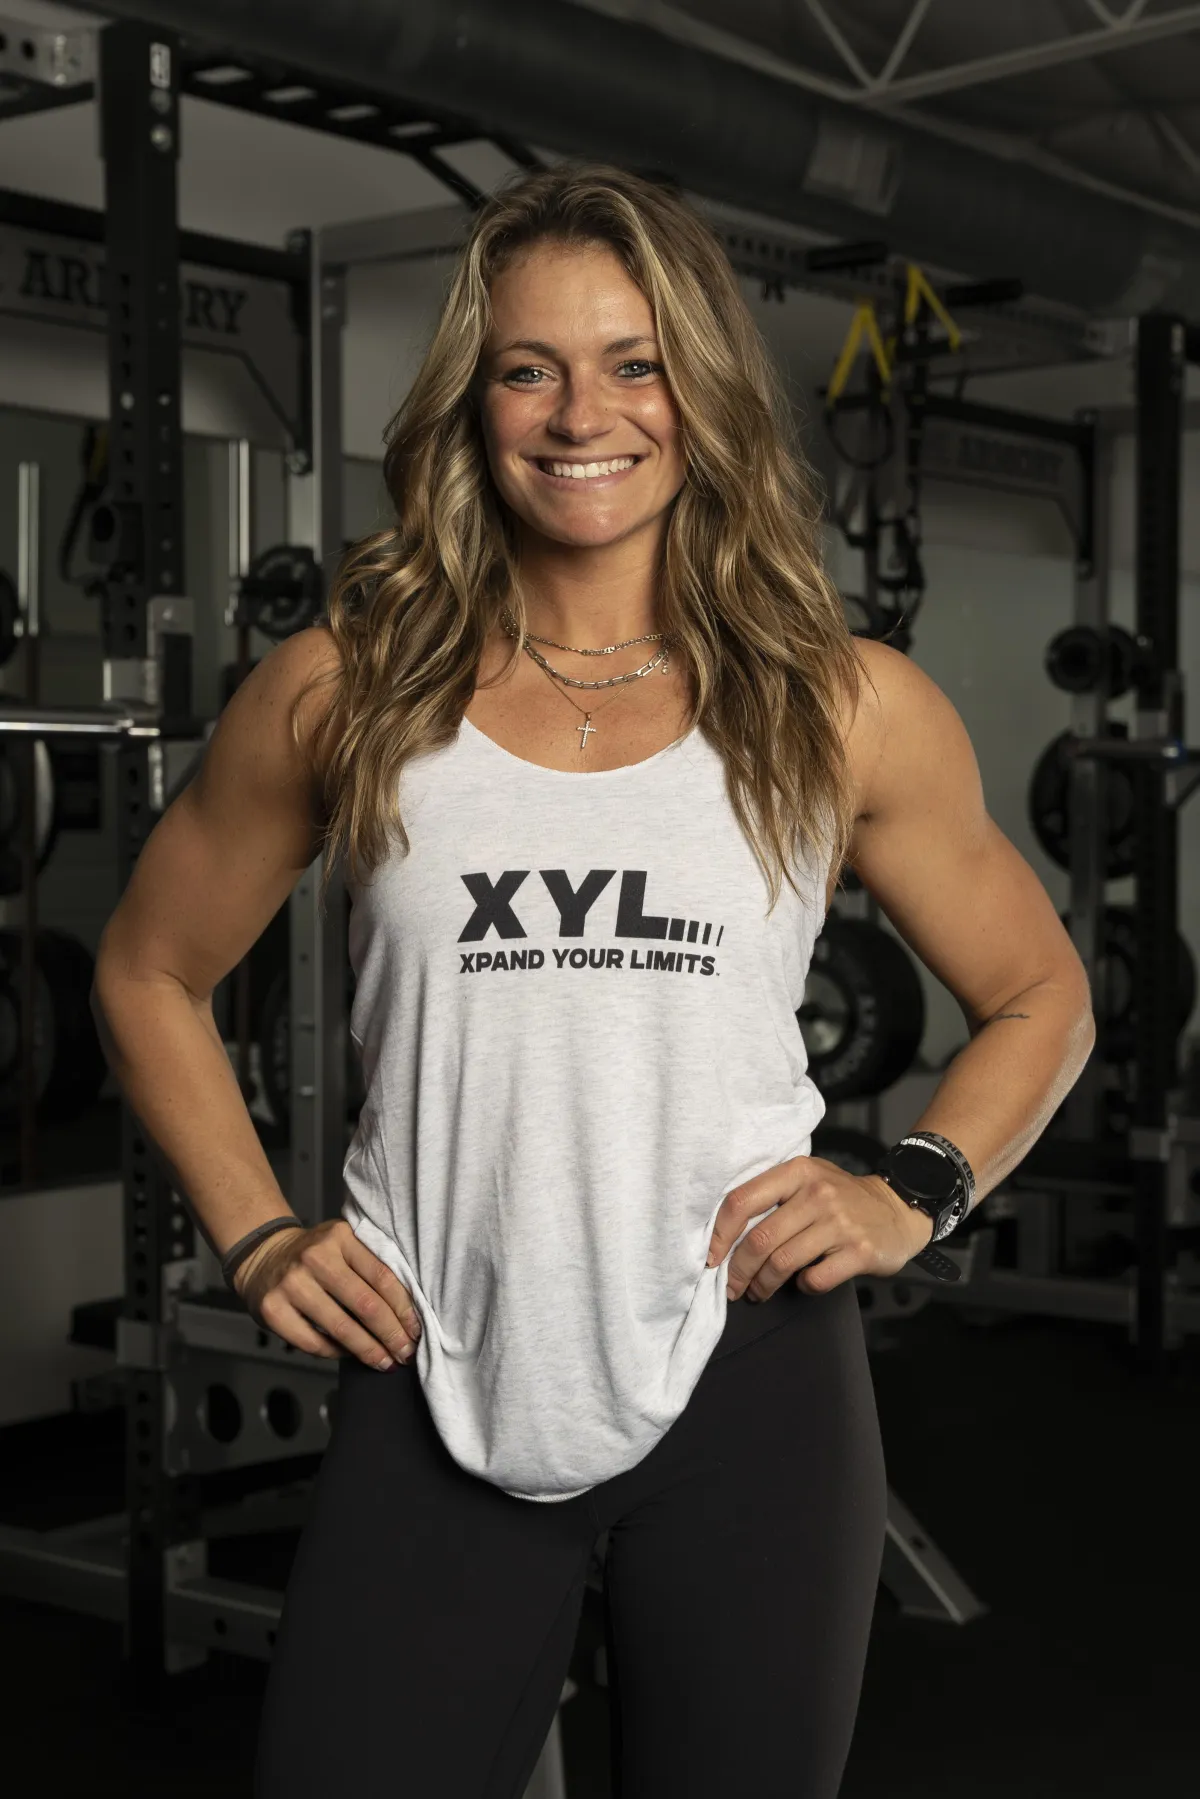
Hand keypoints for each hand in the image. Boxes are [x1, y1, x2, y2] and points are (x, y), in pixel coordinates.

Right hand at [233, 1218, 422, 1370]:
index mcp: (340, 1237)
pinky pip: (313, 1342)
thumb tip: (406, 1313)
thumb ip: (369, 1265)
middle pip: (365, 1305)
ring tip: (385, 1362)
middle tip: (406, 1352)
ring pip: (341, 1328)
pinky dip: (336, 1353)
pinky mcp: (272, 1310)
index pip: (382, 1276)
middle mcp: (315, 1258)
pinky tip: (350, 1355)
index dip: (404, 1308)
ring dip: (368, 1350)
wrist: (263, 1255)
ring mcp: (291, 1285)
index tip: (416, 1330)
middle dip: (391, 1335)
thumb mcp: (343, 1244)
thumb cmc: (315, 1255)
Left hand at [708, 1156, 933, 1302]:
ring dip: (763, 1284)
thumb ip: (772, 1196)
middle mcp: (817, 1193)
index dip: (720, 1235)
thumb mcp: (808, 1180)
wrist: (898, 1209)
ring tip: (758, 1291)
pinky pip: (815, 1279)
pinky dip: (803, 1288)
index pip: (742, 1201)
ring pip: (782, 1262)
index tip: (711, 1258)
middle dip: (738, 1271)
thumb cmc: (841, 1198)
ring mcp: (839, 1223)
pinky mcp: (859, 1251)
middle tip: (732, 1287)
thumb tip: (725, 1236)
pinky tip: (803, 1284)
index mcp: (797, 1172)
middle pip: (759, 1240)